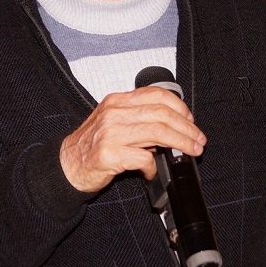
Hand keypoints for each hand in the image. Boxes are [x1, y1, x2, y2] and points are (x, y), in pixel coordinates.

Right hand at [59, 86, 206, 192]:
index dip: (180, 107)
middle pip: (162, 114)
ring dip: (181, 144)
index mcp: (117, 101)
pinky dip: (154, 167)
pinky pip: (143, 159)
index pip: (156, 95)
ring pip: (158, 133)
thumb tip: (172, 127)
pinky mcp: (109, 155)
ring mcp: (111, 133)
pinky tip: (154, 171)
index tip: (191, 120)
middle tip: (198, 140)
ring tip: (190, 152)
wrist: (67, 165)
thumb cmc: (91, 145)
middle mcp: (114, 113)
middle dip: (187, 128)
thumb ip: (138, 119)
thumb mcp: (113, 122)